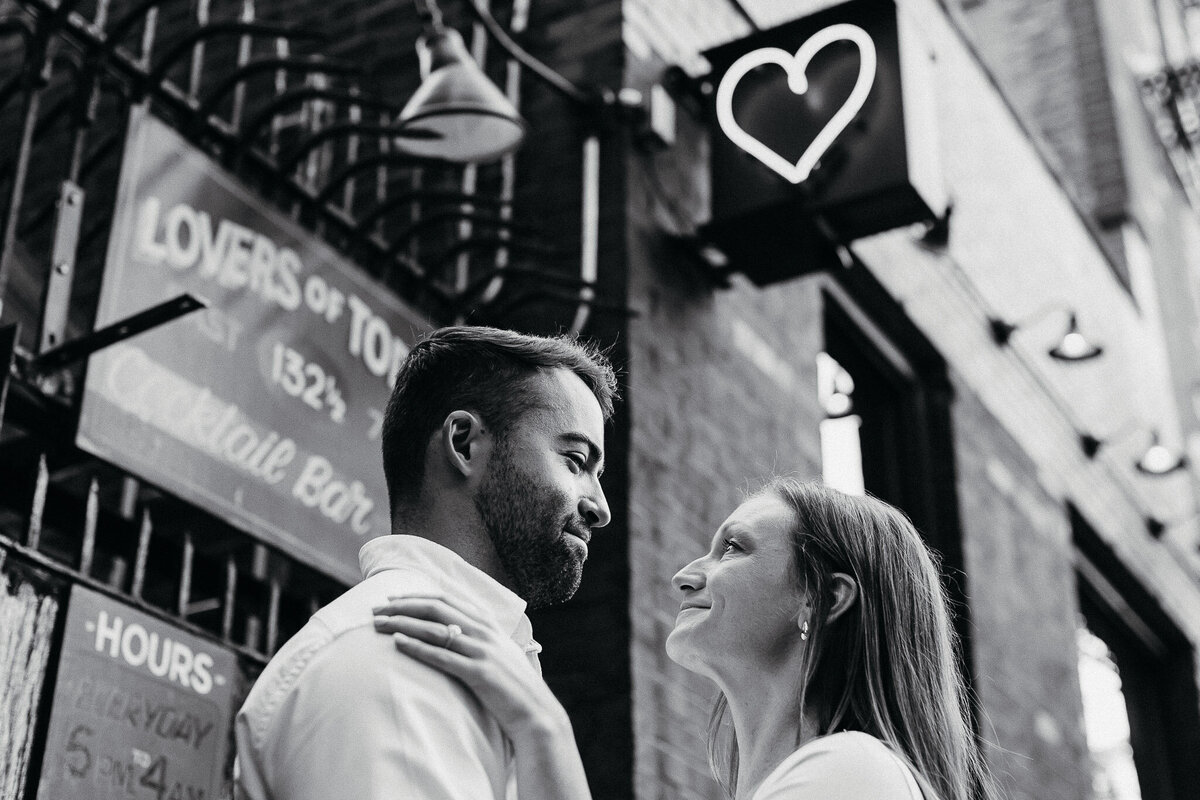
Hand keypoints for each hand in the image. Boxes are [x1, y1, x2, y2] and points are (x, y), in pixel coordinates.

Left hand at [372, 596, 570, 740]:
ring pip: (435, 629)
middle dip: (402, 606)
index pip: (446, 599)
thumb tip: (453, 631)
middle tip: (375, 609)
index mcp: (488, 623)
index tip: (392, 598)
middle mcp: (485, 631)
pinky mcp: (479, 673)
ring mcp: (482, 651)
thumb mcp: (499, 652)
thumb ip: (479, 637)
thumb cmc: (513, 685)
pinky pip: (442, 656)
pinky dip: (417, 647)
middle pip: (436, 608)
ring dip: (402, 624)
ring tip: (378, 624)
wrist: (536, 712)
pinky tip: (398, 644)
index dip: (416, 597)